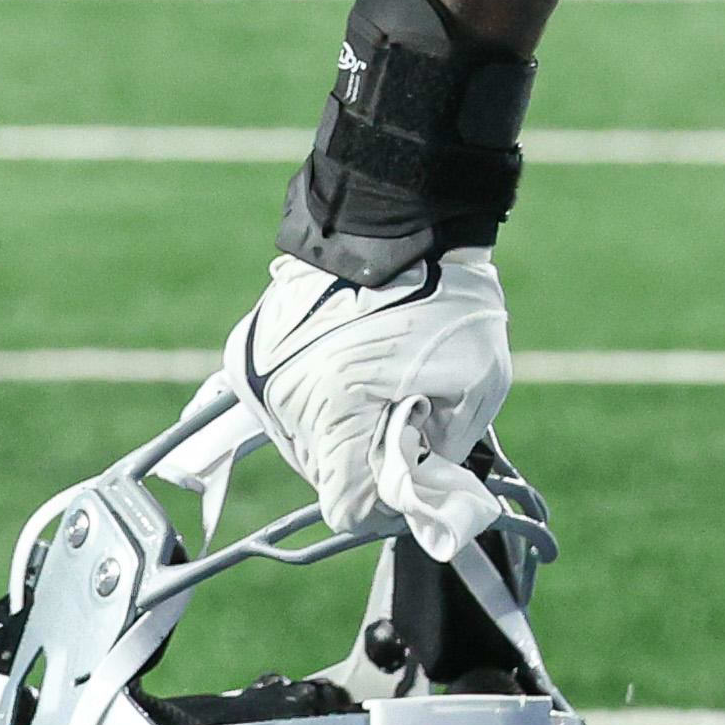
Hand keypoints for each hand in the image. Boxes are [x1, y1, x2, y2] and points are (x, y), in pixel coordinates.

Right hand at [223, 247, 512, 557]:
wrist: (397, 218)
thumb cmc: (447, 299)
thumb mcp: (476, 385)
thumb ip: (443, 452)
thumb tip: (424, 494)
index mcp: (336, 411)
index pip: (347, 506)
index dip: (386, 504)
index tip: (414, 476)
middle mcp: (284, 400)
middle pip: (327, 474)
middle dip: (368, 460)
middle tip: (405, 417)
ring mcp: (258, 376)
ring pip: (305, 443)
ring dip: (342, 430)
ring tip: (378, 382)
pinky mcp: (248, 353)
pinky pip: (287, 405)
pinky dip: (318, 400)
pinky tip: (349, 367)